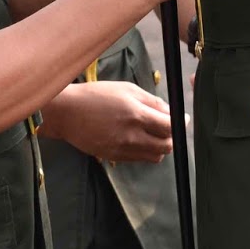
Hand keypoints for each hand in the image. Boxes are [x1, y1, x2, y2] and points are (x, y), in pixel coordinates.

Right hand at [41, 81, 172, 162]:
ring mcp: (122, 149)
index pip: (170, 127)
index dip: (180, 123)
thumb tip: (170, 112)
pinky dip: (143, 151)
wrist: (67, 113)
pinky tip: (136, 138)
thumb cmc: (96, 96)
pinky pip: (139, 159)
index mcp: (136, 114)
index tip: (182, 119)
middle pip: (166, 146)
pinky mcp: (114, 157)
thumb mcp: (126, 89)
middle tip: (168, 128)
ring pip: (155, 156)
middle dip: (172, 137)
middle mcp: (131, 135)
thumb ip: (151, 101)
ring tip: (152, 134)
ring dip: (159, 146)